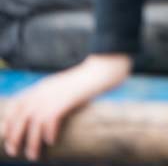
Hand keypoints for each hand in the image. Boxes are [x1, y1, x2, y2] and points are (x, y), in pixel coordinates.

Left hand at [2, 53, 131, 160]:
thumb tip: (44, 116)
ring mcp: (53, 96)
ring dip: (31, 142)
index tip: (7, 136)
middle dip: (14, 136)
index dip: (8, 122)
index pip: (15, 105)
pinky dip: (48, 133)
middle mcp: (42, 91)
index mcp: (40, 87)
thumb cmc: (86, 80)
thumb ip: (50, 96)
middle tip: (14, 151)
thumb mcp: (62, 86)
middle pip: (20, 117)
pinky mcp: (64, 101)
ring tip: (33, 155)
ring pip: (33, 123)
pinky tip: (51, 141)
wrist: (101, 69)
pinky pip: (50, 121)